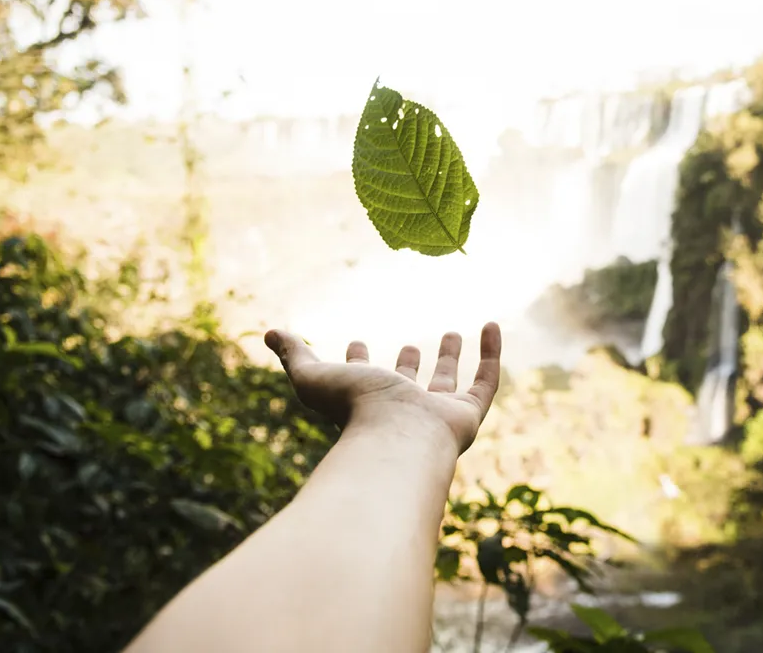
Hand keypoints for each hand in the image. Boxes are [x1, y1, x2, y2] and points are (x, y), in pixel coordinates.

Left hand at [264, 322, 501, 455]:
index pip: (360, 383)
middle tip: (412, 345)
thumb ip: (294, 355)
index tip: (355, 340)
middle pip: (406, 387)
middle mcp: (401, 412)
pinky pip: (486, 382)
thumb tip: (270, 332)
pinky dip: (491, 354)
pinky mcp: (467, 415)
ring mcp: (436, 416)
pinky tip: (492, 325)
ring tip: (451, 332)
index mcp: (365, 405)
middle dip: (408, 365)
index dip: (356, 362)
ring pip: (446, 386)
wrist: (396, 437)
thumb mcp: (314, 377)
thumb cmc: (352, 410)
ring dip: (449, 360)